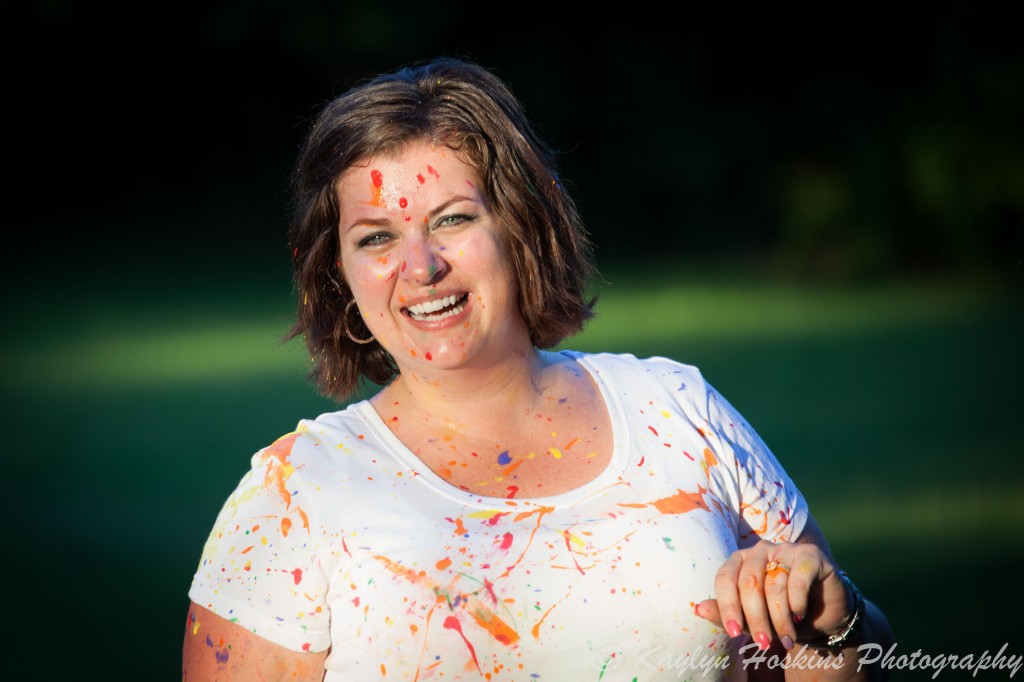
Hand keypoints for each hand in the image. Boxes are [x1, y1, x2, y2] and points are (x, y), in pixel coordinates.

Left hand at [695, 540, 852, 650]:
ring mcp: (786, 549)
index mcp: (740, 560)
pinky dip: (797, 601)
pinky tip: (799, 615)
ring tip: (786, 638)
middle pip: (749, 583)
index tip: (733, 633)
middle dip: (754, 618)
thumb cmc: (780, 615)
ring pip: (775, 585)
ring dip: (779, 618)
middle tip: (763, 643)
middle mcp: (760, 550)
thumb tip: (698, 609)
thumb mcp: (751, 620)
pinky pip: (798, 578)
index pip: (725, 578)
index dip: (727, 606)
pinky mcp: (810, 555)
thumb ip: (726, 614)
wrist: (820, 617)